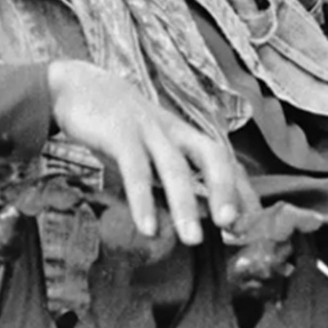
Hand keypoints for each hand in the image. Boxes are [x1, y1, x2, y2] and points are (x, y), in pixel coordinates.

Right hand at [45, 60, 251, 244]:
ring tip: (193, 240)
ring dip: (186, 205)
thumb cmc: (118, 128)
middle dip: (226, 191)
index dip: (240, 192)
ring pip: (175, 167)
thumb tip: (188, 216)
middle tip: (232, 226)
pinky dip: (143, 199)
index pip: (225, 161)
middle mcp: (174, 131)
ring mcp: (148, 130)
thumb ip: (168, 176)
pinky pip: (135, 169)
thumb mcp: (149, 149)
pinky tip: (148, 227)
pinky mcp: (119, 133)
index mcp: (185, 135)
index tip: (250, 224)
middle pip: (212, 155)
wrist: (76, 87)